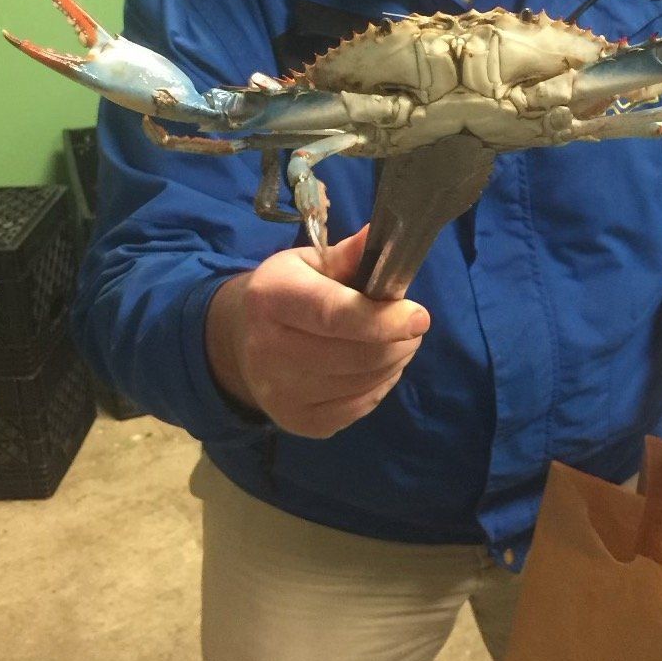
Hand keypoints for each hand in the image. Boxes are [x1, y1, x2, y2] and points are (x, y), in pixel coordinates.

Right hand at [204, 226, 430, 437]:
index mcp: (271, 299)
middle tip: (411, 326)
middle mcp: (268, 350)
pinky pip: (360, 408)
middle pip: (356, 355)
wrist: (241, 343)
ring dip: (393, 362)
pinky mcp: (299, 422)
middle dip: (398, 341)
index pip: (333, 315)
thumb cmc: (286, 293)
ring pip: (364, 383)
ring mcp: (281, 394)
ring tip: (393, 343)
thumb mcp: (308, 263)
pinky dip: (379, 385)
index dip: (382, 320)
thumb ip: (349, 256)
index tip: (419, 318)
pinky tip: (373, 366)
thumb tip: (385, 238)